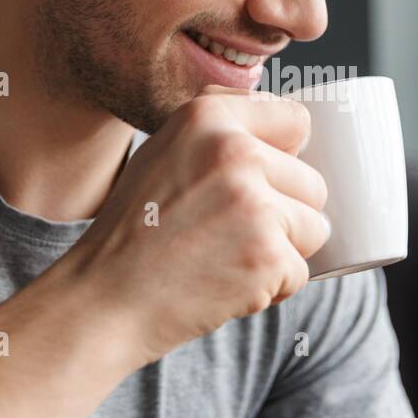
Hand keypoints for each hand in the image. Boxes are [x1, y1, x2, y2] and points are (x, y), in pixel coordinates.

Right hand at [67, 85, 329, 368]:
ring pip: (314, 226)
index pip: (296, 120)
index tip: (263, 181)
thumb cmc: (135, 231)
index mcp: (207, 117)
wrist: (103, 300)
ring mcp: (254, 204)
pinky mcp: (267, 255)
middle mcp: (235, 151)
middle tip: (229, 235)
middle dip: (285, 215)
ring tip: (228, 257)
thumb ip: (220, 131)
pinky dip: (272, 288)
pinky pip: (300, 271)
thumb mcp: (164, 152)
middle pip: (312, 182)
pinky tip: (226, 284)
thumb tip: (290, 127)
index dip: (286, 156)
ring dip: (282, 251)